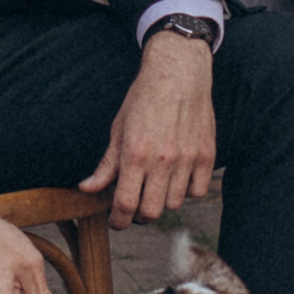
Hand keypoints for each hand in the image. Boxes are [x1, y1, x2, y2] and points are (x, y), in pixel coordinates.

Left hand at [82, 31, 218, 228]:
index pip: (124, 205)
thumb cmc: (144, 99)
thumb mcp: (118, 129)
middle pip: (150, 212)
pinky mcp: (207, 155)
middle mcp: (162, 160)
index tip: (115, 220)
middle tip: (134, 204)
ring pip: (173, 204)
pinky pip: (197, 191)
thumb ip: (106, 164)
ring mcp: (187, 159)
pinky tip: (177, 176)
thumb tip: (86, 189)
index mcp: (135, 154)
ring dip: (162, 200)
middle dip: (138, 215)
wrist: (178, 73)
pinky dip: (186, 190)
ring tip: (156, 183)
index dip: (117, 221)